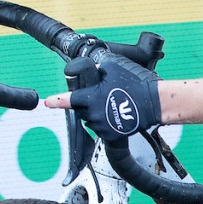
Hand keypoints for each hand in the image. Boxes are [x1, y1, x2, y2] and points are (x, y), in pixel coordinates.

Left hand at [46, 53, 161, 141]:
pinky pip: (104, 129)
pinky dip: (109, 123)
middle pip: (83, 109)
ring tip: (116, 104)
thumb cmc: (137, 84)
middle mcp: (93, 113)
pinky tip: (120, 114)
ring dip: (99, 113)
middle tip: (106, 96)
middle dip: (89, 103)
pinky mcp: (112, 135)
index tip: (48, 102)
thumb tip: (95, 71)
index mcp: (90, 97)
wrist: (153, 102)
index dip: (56, 100)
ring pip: (94, 120)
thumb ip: (100, 69)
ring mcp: (102, 126)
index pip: (68, 99)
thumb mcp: (115, 68)